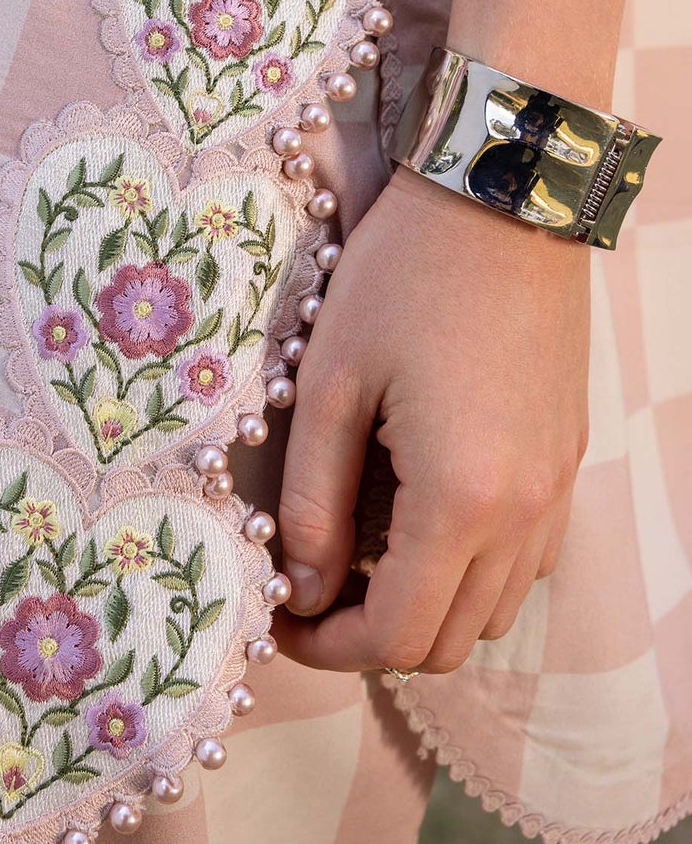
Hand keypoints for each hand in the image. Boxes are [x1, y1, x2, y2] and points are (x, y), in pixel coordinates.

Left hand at [278, 164, 590, 672]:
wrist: (501, 197)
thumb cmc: (402, 275)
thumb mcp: (330, 382)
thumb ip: (311, 499)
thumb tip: (299, 586)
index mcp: (459, 499)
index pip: (394, 634)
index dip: (327, 646)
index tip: (277, 619)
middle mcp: (523, 512)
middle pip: (447, 640)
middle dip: (370, 635)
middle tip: (308, 588)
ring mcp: (556, 488)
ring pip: (492, 609)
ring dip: (424, 606)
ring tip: (358, 554)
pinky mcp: (567, 459)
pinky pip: (526, 559)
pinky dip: (471, 569)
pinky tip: (417, 518)